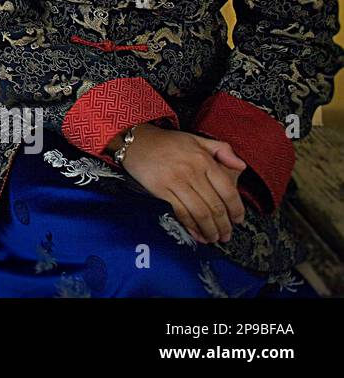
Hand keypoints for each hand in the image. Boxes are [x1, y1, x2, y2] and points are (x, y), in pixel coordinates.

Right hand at [120, 124, 246, 243]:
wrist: (136, 142)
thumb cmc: (167, 142)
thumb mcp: (197, 139)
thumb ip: (222, 150)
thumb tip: (241, 166)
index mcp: (204, 160)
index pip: (227, 190)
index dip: (236, 209)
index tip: (238, 220)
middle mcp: (192, 171)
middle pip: (215, 206)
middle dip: (224, 225)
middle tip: (227, 235)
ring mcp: (176, 182)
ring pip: (200, 213)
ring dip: (210, 230)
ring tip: (214, 238)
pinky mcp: (162, 190)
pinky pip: (181, 213)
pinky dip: (191, 226)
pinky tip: (197, 233)